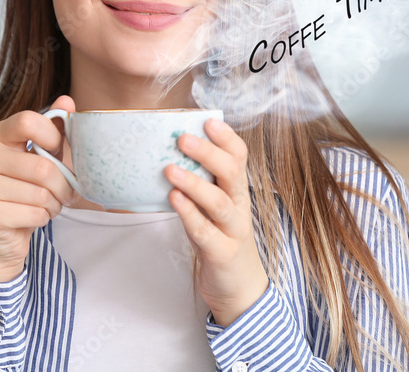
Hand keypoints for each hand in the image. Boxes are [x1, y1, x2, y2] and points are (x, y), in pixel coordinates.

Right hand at [0, 95, 78, 282]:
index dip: (53, 136)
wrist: (1, 238)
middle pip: (42, 166)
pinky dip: (43, 219)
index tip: (59, 152)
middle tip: (64, 194)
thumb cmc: (25, 192)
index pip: (27, 121)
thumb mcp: (42, 157)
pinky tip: (33, 218)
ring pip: (41, 193)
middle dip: (63, 186)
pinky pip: (34, 213)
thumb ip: (53, 128)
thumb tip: (67, 101)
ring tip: (47, 206)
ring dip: (54, 205)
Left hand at [164, 117, 269, 326]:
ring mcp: (233, 231)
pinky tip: (173, 200)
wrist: (240, 288)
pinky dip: (189, 214)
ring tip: (170, 169)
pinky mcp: (222, 254)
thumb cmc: (220, 238)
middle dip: (208, 154)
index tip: (208, 121)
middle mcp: (239, 207)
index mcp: (237, 191)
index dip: (226, 138)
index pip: (239, 158)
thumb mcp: (213, 208)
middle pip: (232, 174)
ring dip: (194, 183)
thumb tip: (168, 153)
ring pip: (219, 202)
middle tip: (182, 138)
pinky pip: (205, 232)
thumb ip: (200, 183)